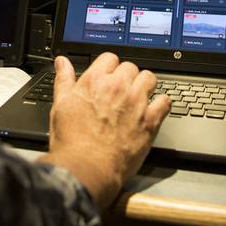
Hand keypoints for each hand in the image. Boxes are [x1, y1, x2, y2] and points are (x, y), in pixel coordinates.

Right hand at [37, 52, 170, 209]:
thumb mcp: (60, 105)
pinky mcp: (150, 121)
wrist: (87, 167)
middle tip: (122, 90)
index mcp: (95, 81)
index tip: (108, 76)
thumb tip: (62, 62)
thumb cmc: (72, 141)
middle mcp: (118, 87)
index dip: (109, 67)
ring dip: (145, 84)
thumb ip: (64, 80)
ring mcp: (136, 103)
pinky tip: (156, 108)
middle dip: (127, 76)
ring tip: (140, 96)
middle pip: (130, 67)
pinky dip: (162, 103)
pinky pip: (164, 102)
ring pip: (149, 78)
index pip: (109, 58)